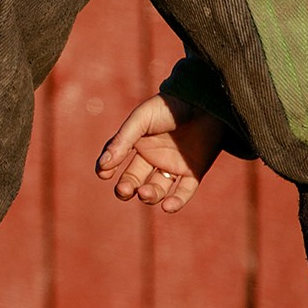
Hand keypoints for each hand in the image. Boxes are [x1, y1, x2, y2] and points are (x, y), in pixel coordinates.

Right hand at [93, 93, 227, 213]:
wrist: (205, 101)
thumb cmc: (170, 106)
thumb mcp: (141, 120)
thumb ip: (122, 141)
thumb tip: (103, 165)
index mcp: (138, 142)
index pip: (117, 161)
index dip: (107, 169)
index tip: (104, 173)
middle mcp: (153, 157)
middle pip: (134, 181)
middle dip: (127, 188)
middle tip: (125, 190)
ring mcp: (173, 166)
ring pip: (156, 190)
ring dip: (149, 196)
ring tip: (146, 192)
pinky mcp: (193, 172)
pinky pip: (183, 193)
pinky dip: (176, 203)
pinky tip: (167, 206)